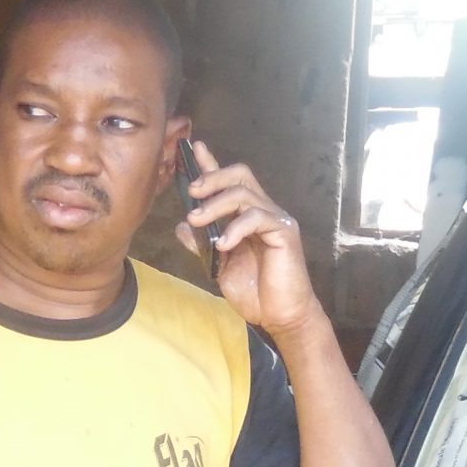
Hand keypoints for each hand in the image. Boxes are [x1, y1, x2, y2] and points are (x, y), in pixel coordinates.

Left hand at [178, 144, 319, 340]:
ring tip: (197, 220)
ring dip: (216, 204)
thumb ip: (203, 244)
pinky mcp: (284, 232)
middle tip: (192, 191)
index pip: (230, 183)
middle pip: (240, 175)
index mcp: (248, 217)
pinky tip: (223, 244)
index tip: (194, 149)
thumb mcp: (219, 266)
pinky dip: (236, 228)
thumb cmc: (255, 293)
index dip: (212, 165)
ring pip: (245, 194)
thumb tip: (182, 226)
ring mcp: (275, 220)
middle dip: (213, 177)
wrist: (280, 317)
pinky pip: (257, 217)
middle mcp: (263, 211)